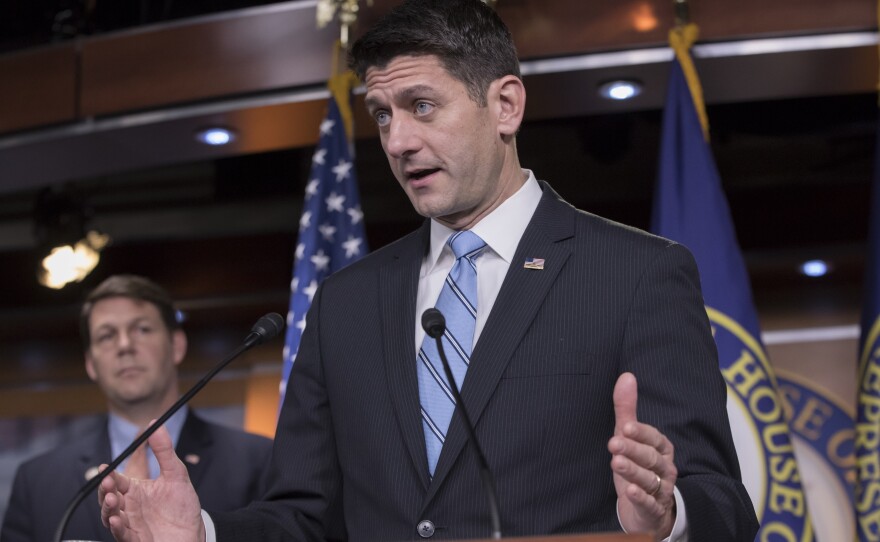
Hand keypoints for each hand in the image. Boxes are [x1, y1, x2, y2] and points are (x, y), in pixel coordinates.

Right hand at [98, 425, 205, 541]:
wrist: (194, 532)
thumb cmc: (182, 505)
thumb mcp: (176, 474)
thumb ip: (164, 450)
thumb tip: (155, 424)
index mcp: (136, 491)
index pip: (118, 481)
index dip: (110, 475)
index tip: (106, 468)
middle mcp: (130, 507)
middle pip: (109, 497)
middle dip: (104, 490)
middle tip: (107, 483)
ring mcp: (131, 524)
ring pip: (110, 516)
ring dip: (107, 508)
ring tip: (111, 499)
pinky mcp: (135, 539)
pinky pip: (121, 534)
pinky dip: (117, 528)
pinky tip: (116, 520)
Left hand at [608, 372, 676, 538]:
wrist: (650, 511)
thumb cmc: (639, 467)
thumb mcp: (630, 438)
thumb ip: (627, 410)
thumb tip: (626, 376)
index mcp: (661, 449)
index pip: (654, 438)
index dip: (640, 433)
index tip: (625, 426)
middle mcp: (665, 468)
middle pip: (650, 458)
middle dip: (633, 450)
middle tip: (614, 443)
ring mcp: (661, 490)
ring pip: (649, 479)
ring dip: (633, 471)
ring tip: (616, 463)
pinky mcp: (653, 510)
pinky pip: (649, 504)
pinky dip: (640, 498)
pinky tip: (629, 491)